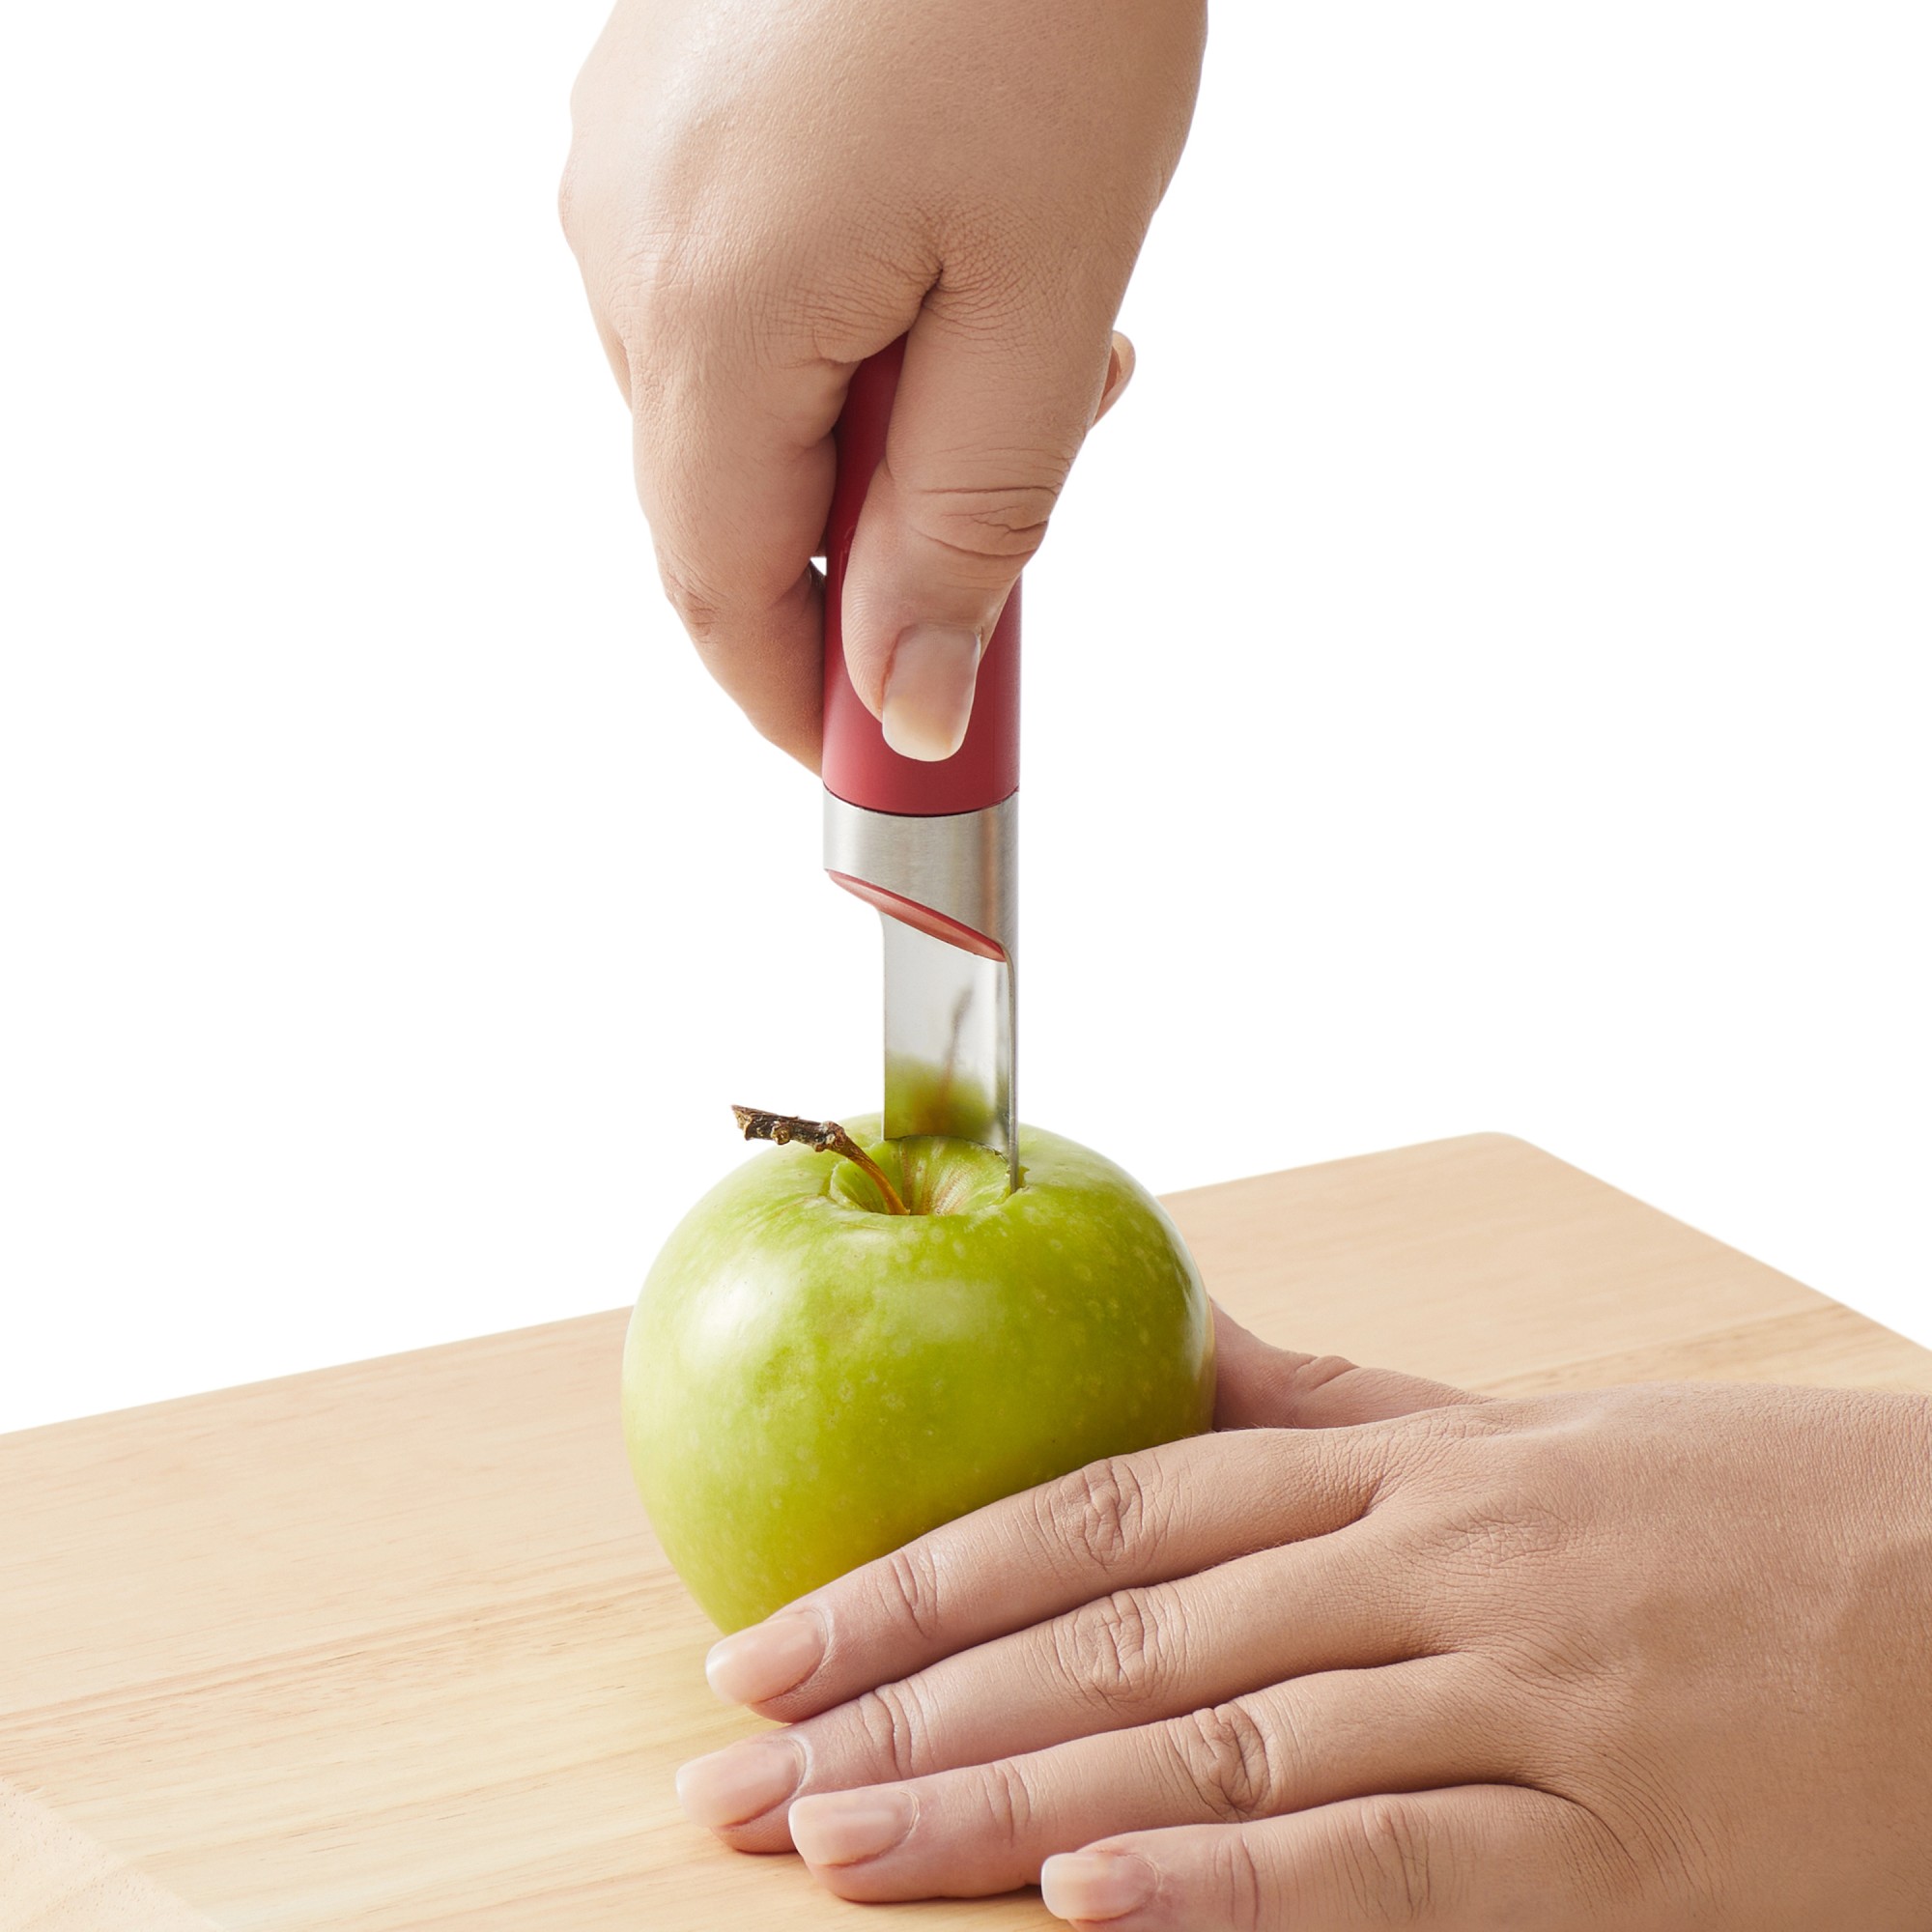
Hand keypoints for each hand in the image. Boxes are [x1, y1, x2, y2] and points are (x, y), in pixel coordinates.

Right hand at [560, 0, 1202, 764]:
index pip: (723, 593)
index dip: (801, 705)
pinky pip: (733, 303)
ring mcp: (622, 174)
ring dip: (874, 439)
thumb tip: (905, 701)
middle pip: (727, 506)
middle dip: (869, 558)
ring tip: (1025, 344)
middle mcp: (621, 244)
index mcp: (707, 309)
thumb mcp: (1047, 298)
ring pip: (738, 409)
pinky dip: (844, 342)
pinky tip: (952, 272)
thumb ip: (966, 527)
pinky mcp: (656, 124)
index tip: (886, 765)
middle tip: (1016, 529)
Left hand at [676, 1310, 1931, 1926]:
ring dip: (1010, 1806)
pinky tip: (1089, 1909)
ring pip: (1215, 1752)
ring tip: (842, 1850)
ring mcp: (1513, 1706)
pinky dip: (1236, 1892)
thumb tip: (1194, 1349)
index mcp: (1394, 1469)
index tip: (779, 1639)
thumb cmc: (1732, 1508)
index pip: (1103, 1511)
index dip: (925, 1574)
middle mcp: (1421, 1570)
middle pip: (1118, 1640)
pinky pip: (1395, 1869)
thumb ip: (1339, 1405)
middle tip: (742, 1777)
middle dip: (912, 1707)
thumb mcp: (1519, 1432)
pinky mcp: (1614, 1854)